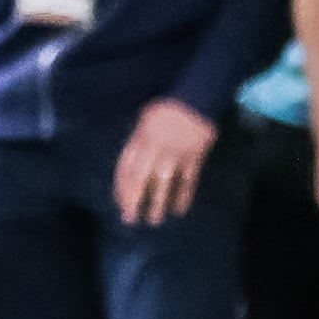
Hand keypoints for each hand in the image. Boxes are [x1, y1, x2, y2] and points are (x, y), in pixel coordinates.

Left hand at [114, 99, 218, 226]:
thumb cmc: (169, 107)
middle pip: (140, 179)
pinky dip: (183, 195)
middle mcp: (154, 149)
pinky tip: (179, 208)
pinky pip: (187, 180)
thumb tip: (134, 159)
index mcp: (140, 139)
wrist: (197, 99)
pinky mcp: (194, 157)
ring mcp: (175, 154)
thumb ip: (139, 139)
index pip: (126, 168)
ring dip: (157, 202)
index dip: (122, 187)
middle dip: (133, 200)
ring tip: (154, 219)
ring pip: (163, 183)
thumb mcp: (145, 119)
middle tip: (130, 218)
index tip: (121, 202)